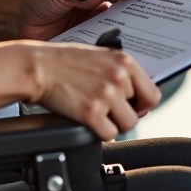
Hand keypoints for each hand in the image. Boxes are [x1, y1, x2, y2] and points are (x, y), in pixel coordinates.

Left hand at [16, 0, 151, 40]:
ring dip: (133, 37)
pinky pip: (107, 48)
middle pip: (130, 12)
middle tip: (163, 24)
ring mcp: (96, 27)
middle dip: (144, 17)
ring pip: (122, 32)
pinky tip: (128, 58)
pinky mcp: (89, 46)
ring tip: (152, 43)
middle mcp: (100, 7)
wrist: (15, 25)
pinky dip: (116, 52)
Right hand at [29, 42, 161, 139]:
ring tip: (97, 114)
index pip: (153, 93)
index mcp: (124, 61)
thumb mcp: (99, 55)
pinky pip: (109, 134)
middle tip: (109, 111)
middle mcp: (119, 77)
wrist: (37, 67)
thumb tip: (137, 95)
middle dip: (125, 114)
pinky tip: (87, 120)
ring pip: (127, 125)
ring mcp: (106, 95)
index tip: (133, 106)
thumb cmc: (63, 61)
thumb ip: (119, 71)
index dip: (143, 104)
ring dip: (113, 124)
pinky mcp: (91, 112)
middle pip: (140, 112)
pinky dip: (99, 132)